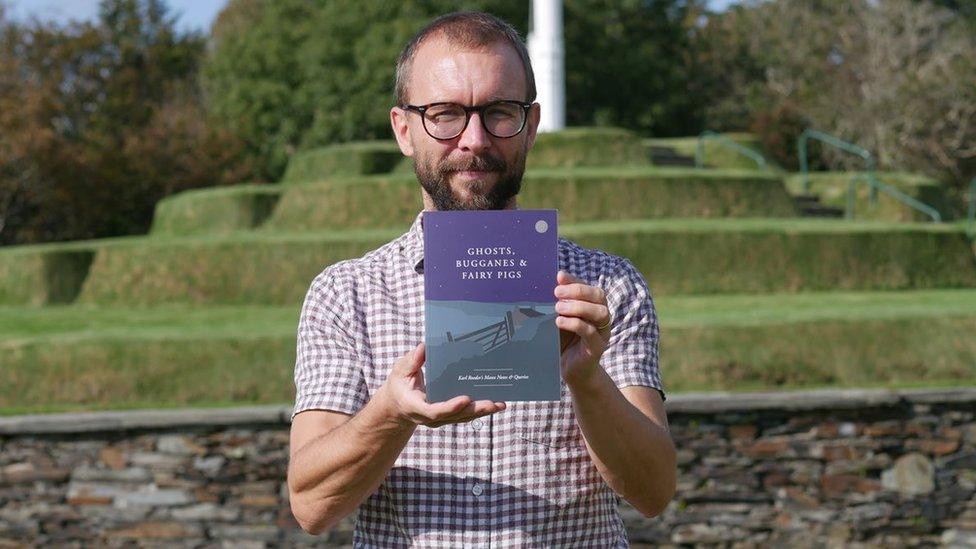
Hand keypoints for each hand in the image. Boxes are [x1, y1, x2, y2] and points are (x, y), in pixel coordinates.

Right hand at [379, 342, 505, 427]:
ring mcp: (441, 419)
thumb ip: (411, 361)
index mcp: (417, 407)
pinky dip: (481, 410)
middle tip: (493, 403)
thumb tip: (424, 347)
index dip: (450, 407)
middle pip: (455, 416)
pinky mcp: (449, 417)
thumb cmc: (399, 386)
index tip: (465, 399)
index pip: (434, 411)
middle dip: (475, 410)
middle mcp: (430, 417)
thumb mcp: (400, 371)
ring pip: (464, 417)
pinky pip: (466, 415)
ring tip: (501, 404)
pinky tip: (497, 404)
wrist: (397, 406)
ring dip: (483, 411)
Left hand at [554, 270, 610, 385]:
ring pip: (599, 312)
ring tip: (558, 308)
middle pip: (599, 296)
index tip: (559, 277)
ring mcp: (602, 332)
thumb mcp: (560, 318)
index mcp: (593, 306)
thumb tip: (551, 285)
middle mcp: (602, 317)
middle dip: (578, 291)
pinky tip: (560, 322)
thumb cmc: (564, 341)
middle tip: (556, 293)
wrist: (571, 370)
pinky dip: (575, 324)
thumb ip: (559, 304)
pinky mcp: (597, 347)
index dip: (575, 280)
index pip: (589, 287)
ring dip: (578, 307)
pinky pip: (591, 332)